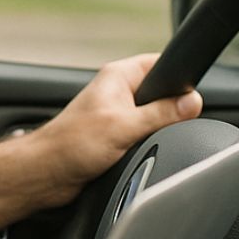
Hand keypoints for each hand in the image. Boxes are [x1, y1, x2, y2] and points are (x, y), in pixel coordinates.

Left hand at [0, 52, 202, 227]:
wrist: (46, 174)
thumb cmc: (71, 145)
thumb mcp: (124, 126)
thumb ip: (161, 113)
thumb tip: (192, 102)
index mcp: (118, 77)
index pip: (160, 64)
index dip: (179, 77)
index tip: (192, 95)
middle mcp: (118, 92)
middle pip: (162, 94)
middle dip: (171, 110)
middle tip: (170, 126)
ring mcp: (117, 115)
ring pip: (154, 118)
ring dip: (157, 131)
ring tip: (148, 143)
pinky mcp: (116, 137)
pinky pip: (143, 135)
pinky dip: (147, 144)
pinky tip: (143, 153)